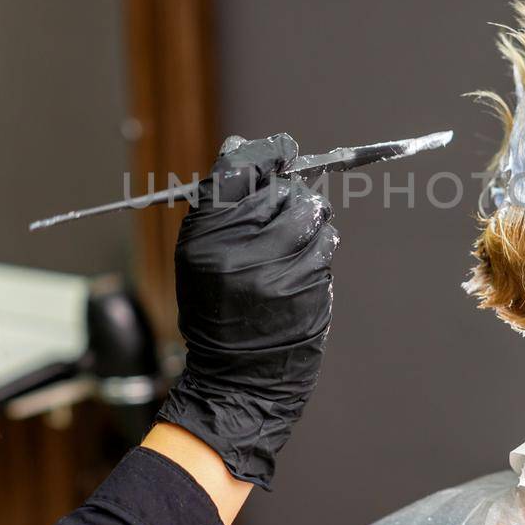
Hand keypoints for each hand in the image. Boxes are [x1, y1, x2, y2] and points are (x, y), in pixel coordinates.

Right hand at [154, 134, 336, 489]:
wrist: (236, 378)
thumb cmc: (216, 312)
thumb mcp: (198, 259)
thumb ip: (222, 207)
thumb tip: (247, 147)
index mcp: (206, 238)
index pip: (239, 170)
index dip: (267, 154)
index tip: (283, 150)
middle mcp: (242, 251)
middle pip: (282, 190)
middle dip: (288, 194)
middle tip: (282, 212)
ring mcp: (281, 271)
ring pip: (312, 214)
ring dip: (310, 220)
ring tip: (293, 243)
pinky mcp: (311, 289)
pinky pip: (326, 247)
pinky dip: (319, 249)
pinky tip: (301, 268)